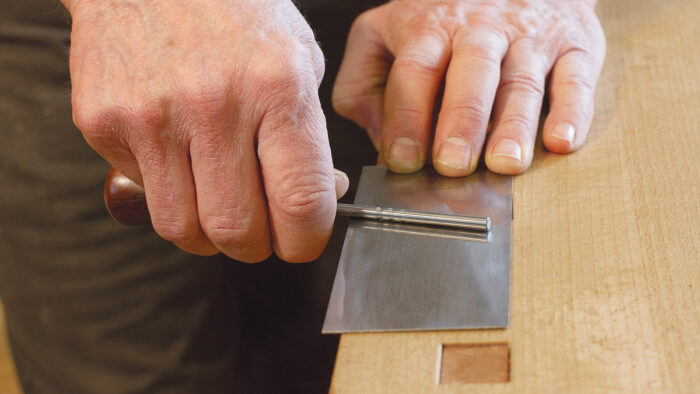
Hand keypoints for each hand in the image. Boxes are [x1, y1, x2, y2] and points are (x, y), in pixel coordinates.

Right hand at [64, 0, 348, 261]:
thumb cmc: (234, 12)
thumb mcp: (297, 59)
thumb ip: (309, 135)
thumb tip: (320, 196)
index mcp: (276, 87)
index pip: (300, 202)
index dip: (306, 241)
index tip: (302, 242)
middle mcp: (213, 104)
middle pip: (238, 232)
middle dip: (256, 248)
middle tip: (261, 232)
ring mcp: (152, 115)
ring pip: (183, 229)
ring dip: (209, 235)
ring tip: (219, 205)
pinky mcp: (105, 122)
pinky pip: (145, 193)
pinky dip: (168, 194)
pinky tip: (179, 159)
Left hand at [333, 0, 605, 175]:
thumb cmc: (441, 17)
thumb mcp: (383, 33)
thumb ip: (364, 80)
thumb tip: (378, 136)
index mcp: (428, 28)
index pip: (414, 73)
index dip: (407, 117)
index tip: (402, 159)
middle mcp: (479, 31)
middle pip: (470, 74)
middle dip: (460, 122)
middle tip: (453, 164)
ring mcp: (529, 38)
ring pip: (521, 81)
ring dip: (514, 125)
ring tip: (504, 163)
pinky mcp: (573, 46)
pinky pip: (575, 78)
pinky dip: (573, 111)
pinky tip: (561, 141)